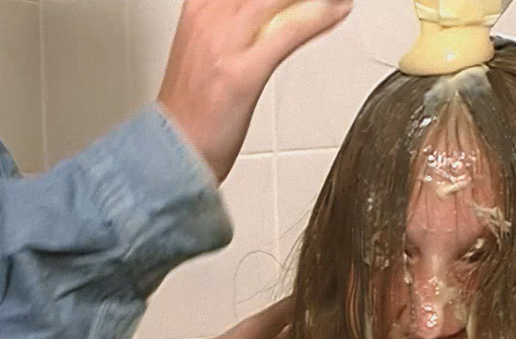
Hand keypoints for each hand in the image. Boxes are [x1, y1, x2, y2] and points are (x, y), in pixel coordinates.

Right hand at [157, 0, 351, 181]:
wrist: (176, 148)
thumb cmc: (194, 106)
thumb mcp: (208, 46)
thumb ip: (235, 21)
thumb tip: (268, 10)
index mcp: (200, 5)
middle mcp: (210, 14)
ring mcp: (226, 41)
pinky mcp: (244, 71)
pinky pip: (290, 32)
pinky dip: (320, 17)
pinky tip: (339, 9)